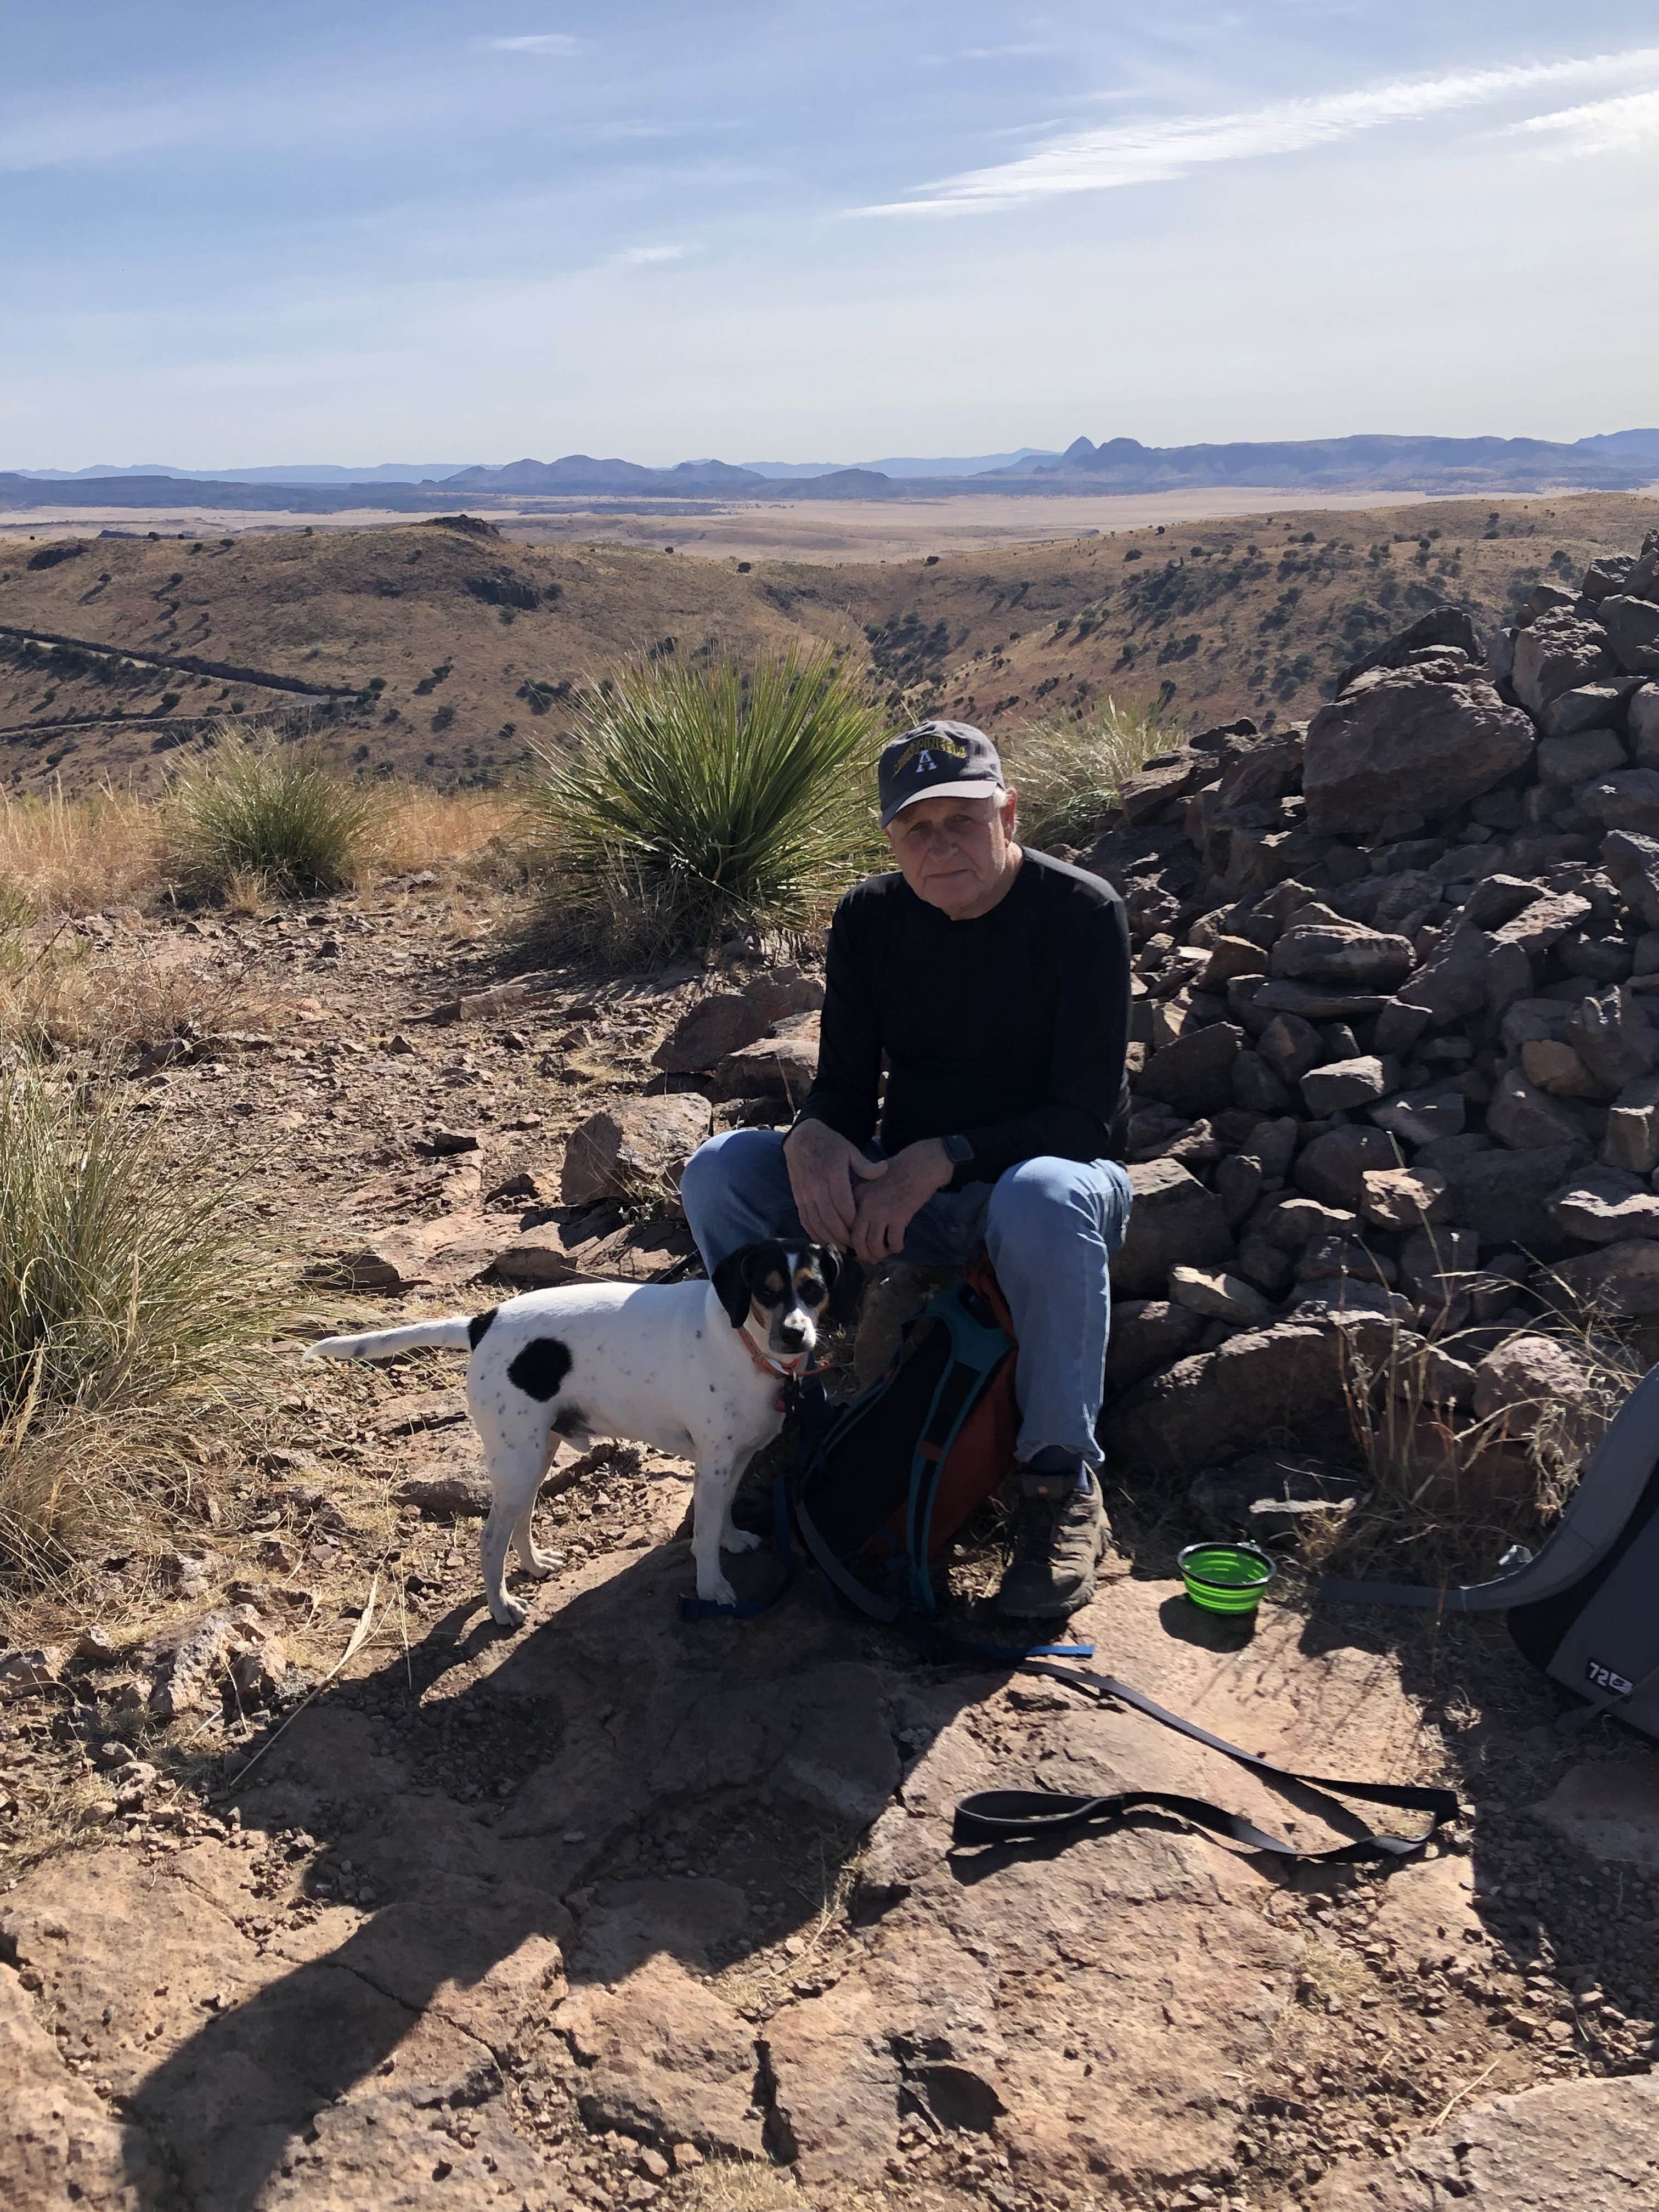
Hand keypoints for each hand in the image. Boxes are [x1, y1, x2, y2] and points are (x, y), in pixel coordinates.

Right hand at [783, 1120, 888, 1246]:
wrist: (802, 1138)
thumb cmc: (830, 1144)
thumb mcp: (849, 1150)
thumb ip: (866, 1165)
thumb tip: (884, 1170)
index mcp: (833, 1175)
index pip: (844, 1206)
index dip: (853, 1222)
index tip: (862, 1230)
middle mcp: (817, 1186)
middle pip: (830, 1219)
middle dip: (843, 1235)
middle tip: (855, 1245)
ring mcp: (805, 1193)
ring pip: (817, 1223)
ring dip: (829, 1238)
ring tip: (842, 1247)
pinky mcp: (798, 1198)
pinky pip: (805, 1220)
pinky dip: (814, 1233)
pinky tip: (824, 1241)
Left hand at [849, 1138, 953, 1263]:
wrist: (919, 1165)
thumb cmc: (896, 1173)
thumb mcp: (870, 1181)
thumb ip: (860, 1200)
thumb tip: (855, 1227)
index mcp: (856, 1196)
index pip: (845, 1225)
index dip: (849, 1241)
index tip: (855, 1247)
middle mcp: (866, 1205)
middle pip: (857, 1239)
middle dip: (863, 1254)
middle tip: (870, 1259)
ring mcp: (882, 1210)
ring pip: (874, 1244)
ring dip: (879, 1254)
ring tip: (885, 1253)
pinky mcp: (900, 1215)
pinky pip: (894, 1241)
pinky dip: (896, 1248)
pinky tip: (899, 1245)